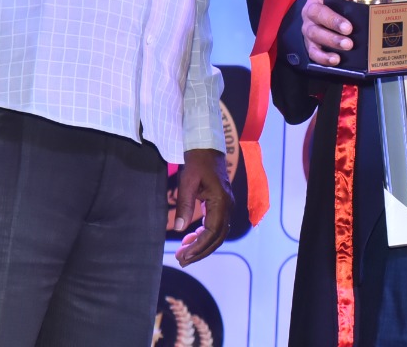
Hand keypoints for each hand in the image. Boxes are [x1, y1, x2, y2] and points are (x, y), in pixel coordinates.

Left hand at [171, 148, 234, 265]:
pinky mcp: (222, 203)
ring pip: (218, 233)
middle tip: (182, 259)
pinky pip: (217, 225)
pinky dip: (204, 235)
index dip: (198, 246)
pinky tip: (191, 237)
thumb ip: (184, 205)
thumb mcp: (187, 181)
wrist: (207, 146)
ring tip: (184, 252)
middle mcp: (228, 205)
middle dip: (200, 251)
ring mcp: (227, 204)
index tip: (183, 255)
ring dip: (202, 245)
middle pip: (218, 237)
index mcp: (221, 201)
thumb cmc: (196, 161)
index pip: (212, 232)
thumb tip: (178, 229)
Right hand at [299, 0, 358, 67]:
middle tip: (349, 28)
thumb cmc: (333, 7)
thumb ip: (355, 0)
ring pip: (315, 33)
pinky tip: (336, 59)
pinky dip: (324, 56)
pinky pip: (313, 52)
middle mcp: (311, 9)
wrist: (314, 17)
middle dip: (334, 21)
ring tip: (347, 45)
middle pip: (318, 13)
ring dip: (332, 39)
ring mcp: (308, 27)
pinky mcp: (308, 43)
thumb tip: (384, 6)